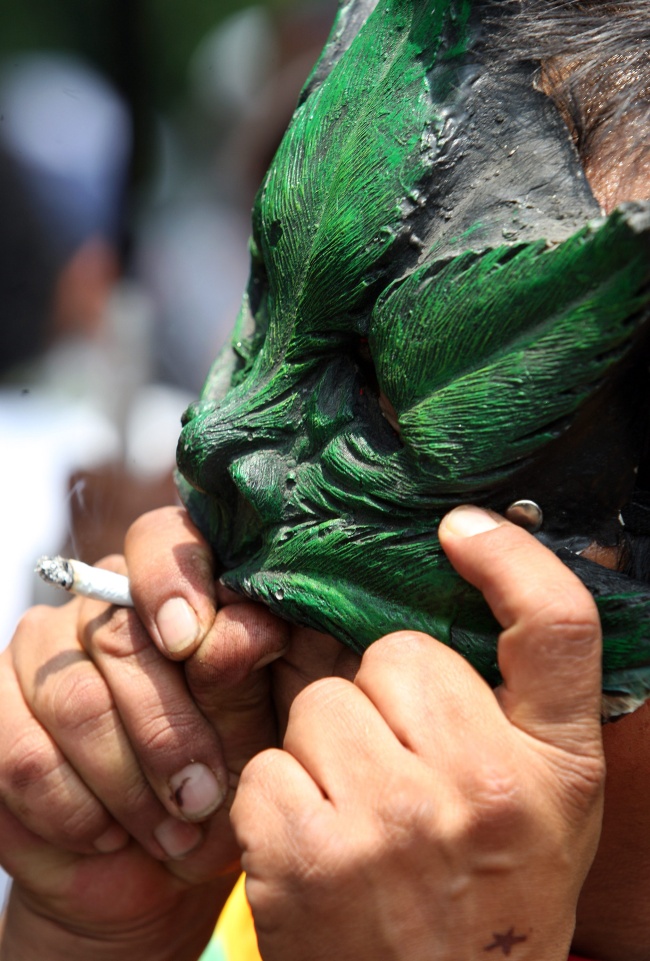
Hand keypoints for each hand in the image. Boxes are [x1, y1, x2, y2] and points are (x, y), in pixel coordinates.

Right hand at [0, 507, 288, 960]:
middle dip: (166, 730)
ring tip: (170, 831)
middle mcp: (101, 603)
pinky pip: (22, 756)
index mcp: (174, 584)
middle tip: (202, 797)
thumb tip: (247, 625)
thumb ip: (244, 673)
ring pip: (72, 701)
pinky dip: (75, 810)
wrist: (154, 860)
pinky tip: (110, 835)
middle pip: (116, 635)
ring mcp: (38, 651)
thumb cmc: (219, 777)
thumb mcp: (251, 730)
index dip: (174, 583)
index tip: (191, 642)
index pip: (159, 540)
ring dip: (127, 784)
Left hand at [231, 506, 604, 960]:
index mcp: (555, 767)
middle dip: (382, 699)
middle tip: (399, 770)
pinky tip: (314, 847)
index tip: (461, 529)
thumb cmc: (488, 896)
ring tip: (357, 815)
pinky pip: (266, 766)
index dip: (511, 559)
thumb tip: (464, 578)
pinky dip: (278, 799)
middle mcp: (481, 786)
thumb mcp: (542, 802)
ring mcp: (388, 822)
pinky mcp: (304, 856)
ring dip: (325, 748)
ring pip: (318, 705)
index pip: (557, 625)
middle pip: (390, 656)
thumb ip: (516, 706)